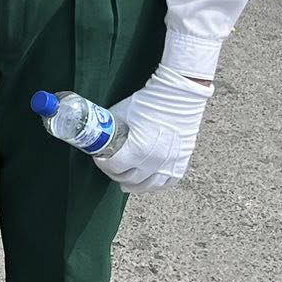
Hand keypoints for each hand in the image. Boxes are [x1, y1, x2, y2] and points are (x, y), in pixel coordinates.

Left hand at [95, 65, 212, 193]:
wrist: (178, 96)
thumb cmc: (150, 101)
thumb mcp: (121, 113)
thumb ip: (111, 128)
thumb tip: (100, 133)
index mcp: (138, 150)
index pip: (115, 167)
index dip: (103, 164)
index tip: (100, 158)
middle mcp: (155, 161)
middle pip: (129, 179)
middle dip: (115, 174)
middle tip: (110, 168)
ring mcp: (170, 163)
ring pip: (148, 186)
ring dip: (134, 185)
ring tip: (125, 182)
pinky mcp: (181, 161)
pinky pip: (167, 182)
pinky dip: (155, 184)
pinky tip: (147, 182)